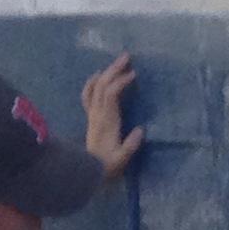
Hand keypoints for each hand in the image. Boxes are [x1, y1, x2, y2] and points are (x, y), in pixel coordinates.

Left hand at [82, 53, 144, 179]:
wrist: (88, 172)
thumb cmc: (108, 166)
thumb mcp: (121, 159)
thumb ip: (131, 145)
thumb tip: (141, 129)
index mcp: (107, 121)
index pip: (111, 94)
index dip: (121, 81)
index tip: (133, 74)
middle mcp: (97, 113)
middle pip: (103, 85)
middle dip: (114, 69)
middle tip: (127, 56)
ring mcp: (92, 114)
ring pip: (95, 87)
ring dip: (105, 73)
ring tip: (117, 63)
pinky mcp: (91, 117)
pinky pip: (87, 96)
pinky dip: (92, 83)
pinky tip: (98, 76)